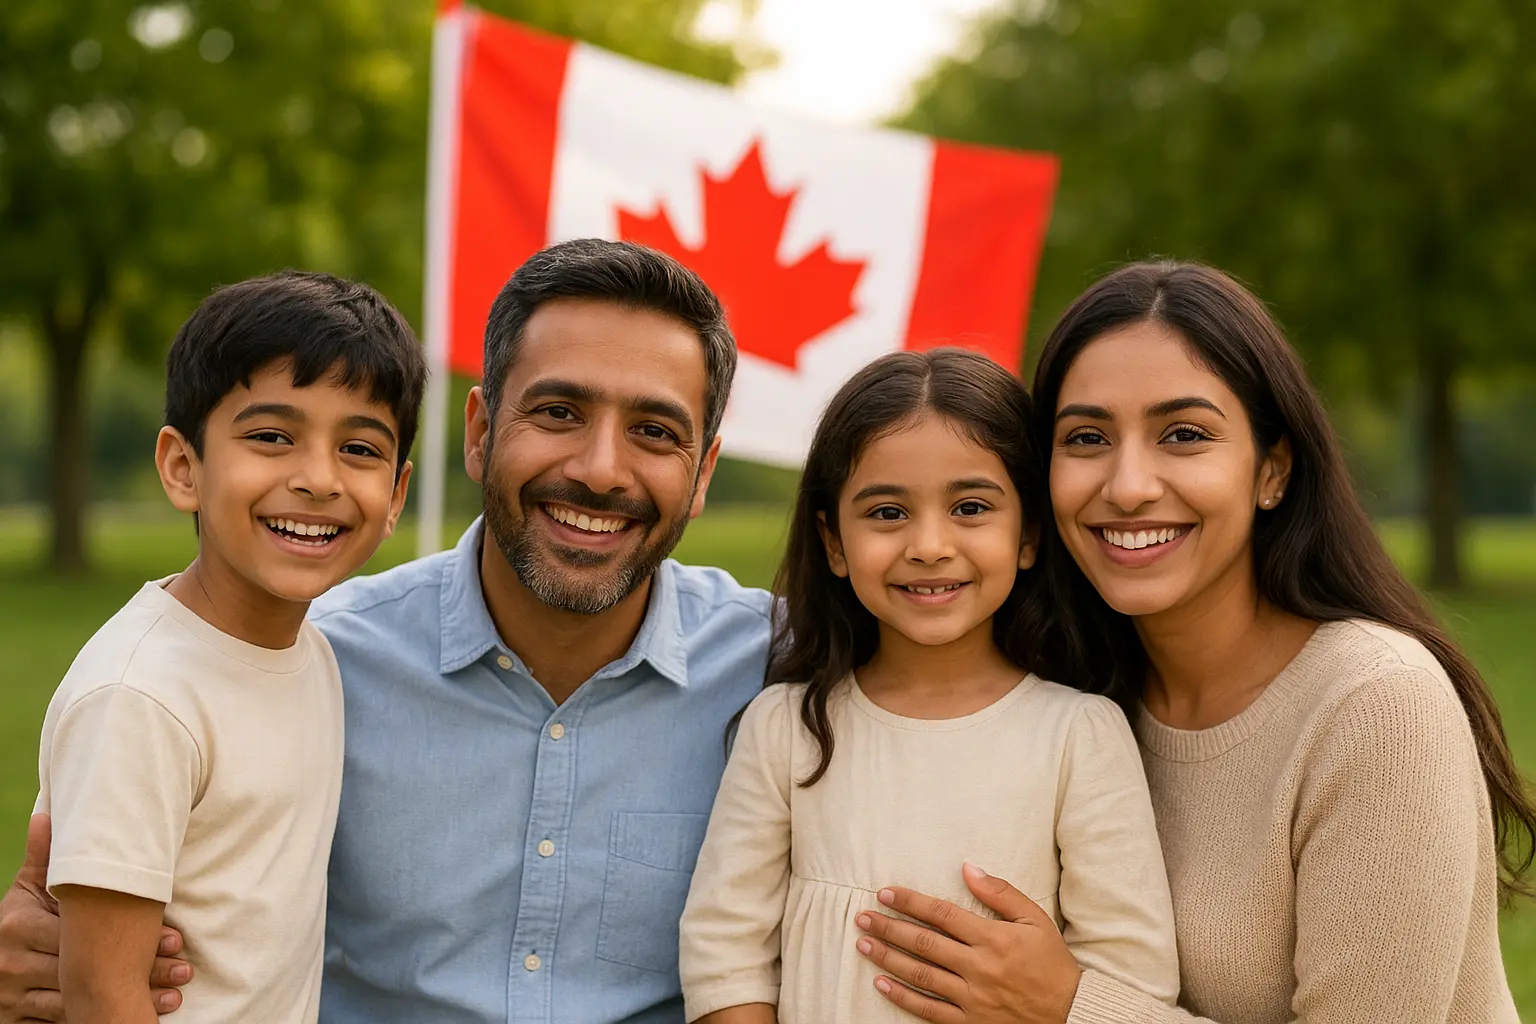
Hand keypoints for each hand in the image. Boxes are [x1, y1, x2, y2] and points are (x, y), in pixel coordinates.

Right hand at [0, 815, 192, 1021]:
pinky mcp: (15, 1019)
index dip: (133, 938)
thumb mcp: (29, 890)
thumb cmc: (21, 920)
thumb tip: (48, 813)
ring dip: (132, 1000)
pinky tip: (139, 1017)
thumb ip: (44, 859)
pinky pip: (64, 1023)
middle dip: (142, 971)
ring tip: (175, 995)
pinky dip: (102, 1020)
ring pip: (81, 1002)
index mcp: (17, 924)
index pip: (86, 933)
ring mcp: (11, 995)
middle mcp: (11, 961)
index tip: (176, 938)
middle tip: (185, 968)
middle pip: (89, 969)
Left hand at [853, 863, 1081, 1023]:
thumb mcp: (1035, 919)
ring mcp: (972, 998)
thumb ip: (1000, 892)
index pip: (942, 914)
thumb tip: (968, 868)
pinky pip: (929, 1010)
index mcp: (993, 939)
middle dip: (888, 927)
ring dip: (888, 958)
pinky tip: (882, 984)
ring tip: (864, 944)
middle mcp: (978, 967)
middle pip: (923, 943)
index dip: (910, 902)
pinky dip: (903, 997)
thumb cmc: (1052, 962)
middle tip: (862, 917)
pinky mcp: (970, 1022)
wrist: (1071, 1012)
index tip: (886, 893)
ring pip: (920, 975)